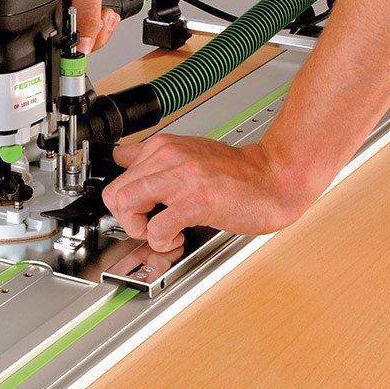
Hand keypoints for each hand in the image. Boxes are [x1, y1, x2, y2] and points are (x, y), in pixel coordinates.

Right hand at [39, 0, 121, 52]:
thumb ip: (87, 17)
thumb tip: (83, 45)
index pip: (46, 31)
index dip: (67, 41)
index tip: (82, 44)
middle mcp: (46, 2)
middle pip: (65, 39)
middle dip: (90, 35)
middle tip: (101, 18)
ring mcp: (62, 7)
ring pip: (79, 37)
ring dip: (98, 31)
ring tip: (105, 14)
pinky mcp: (75, 8)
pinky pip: (86, 30)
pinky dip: (99, 27)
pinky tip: (105, 14)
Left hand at [105, 134, 320, 245]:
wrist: (275, 178)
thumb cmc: (238, 173)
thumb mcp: (190, 154)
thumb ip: (159, 161)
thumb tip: (127, 166)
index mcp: (163, 147)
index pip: (115, 167)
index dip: (122, 196)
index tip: (136, 208)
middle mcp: (167, 157)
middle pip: (114, 192)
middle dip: (127, 217)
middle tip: (149, 224)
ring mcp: (180, 178)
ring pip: (125, 205)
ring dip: (139, 228)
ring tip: (161, 232)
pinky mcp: (194, 201)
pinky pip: (155, 229)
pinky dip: (161, 242)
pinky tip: (178, 238)